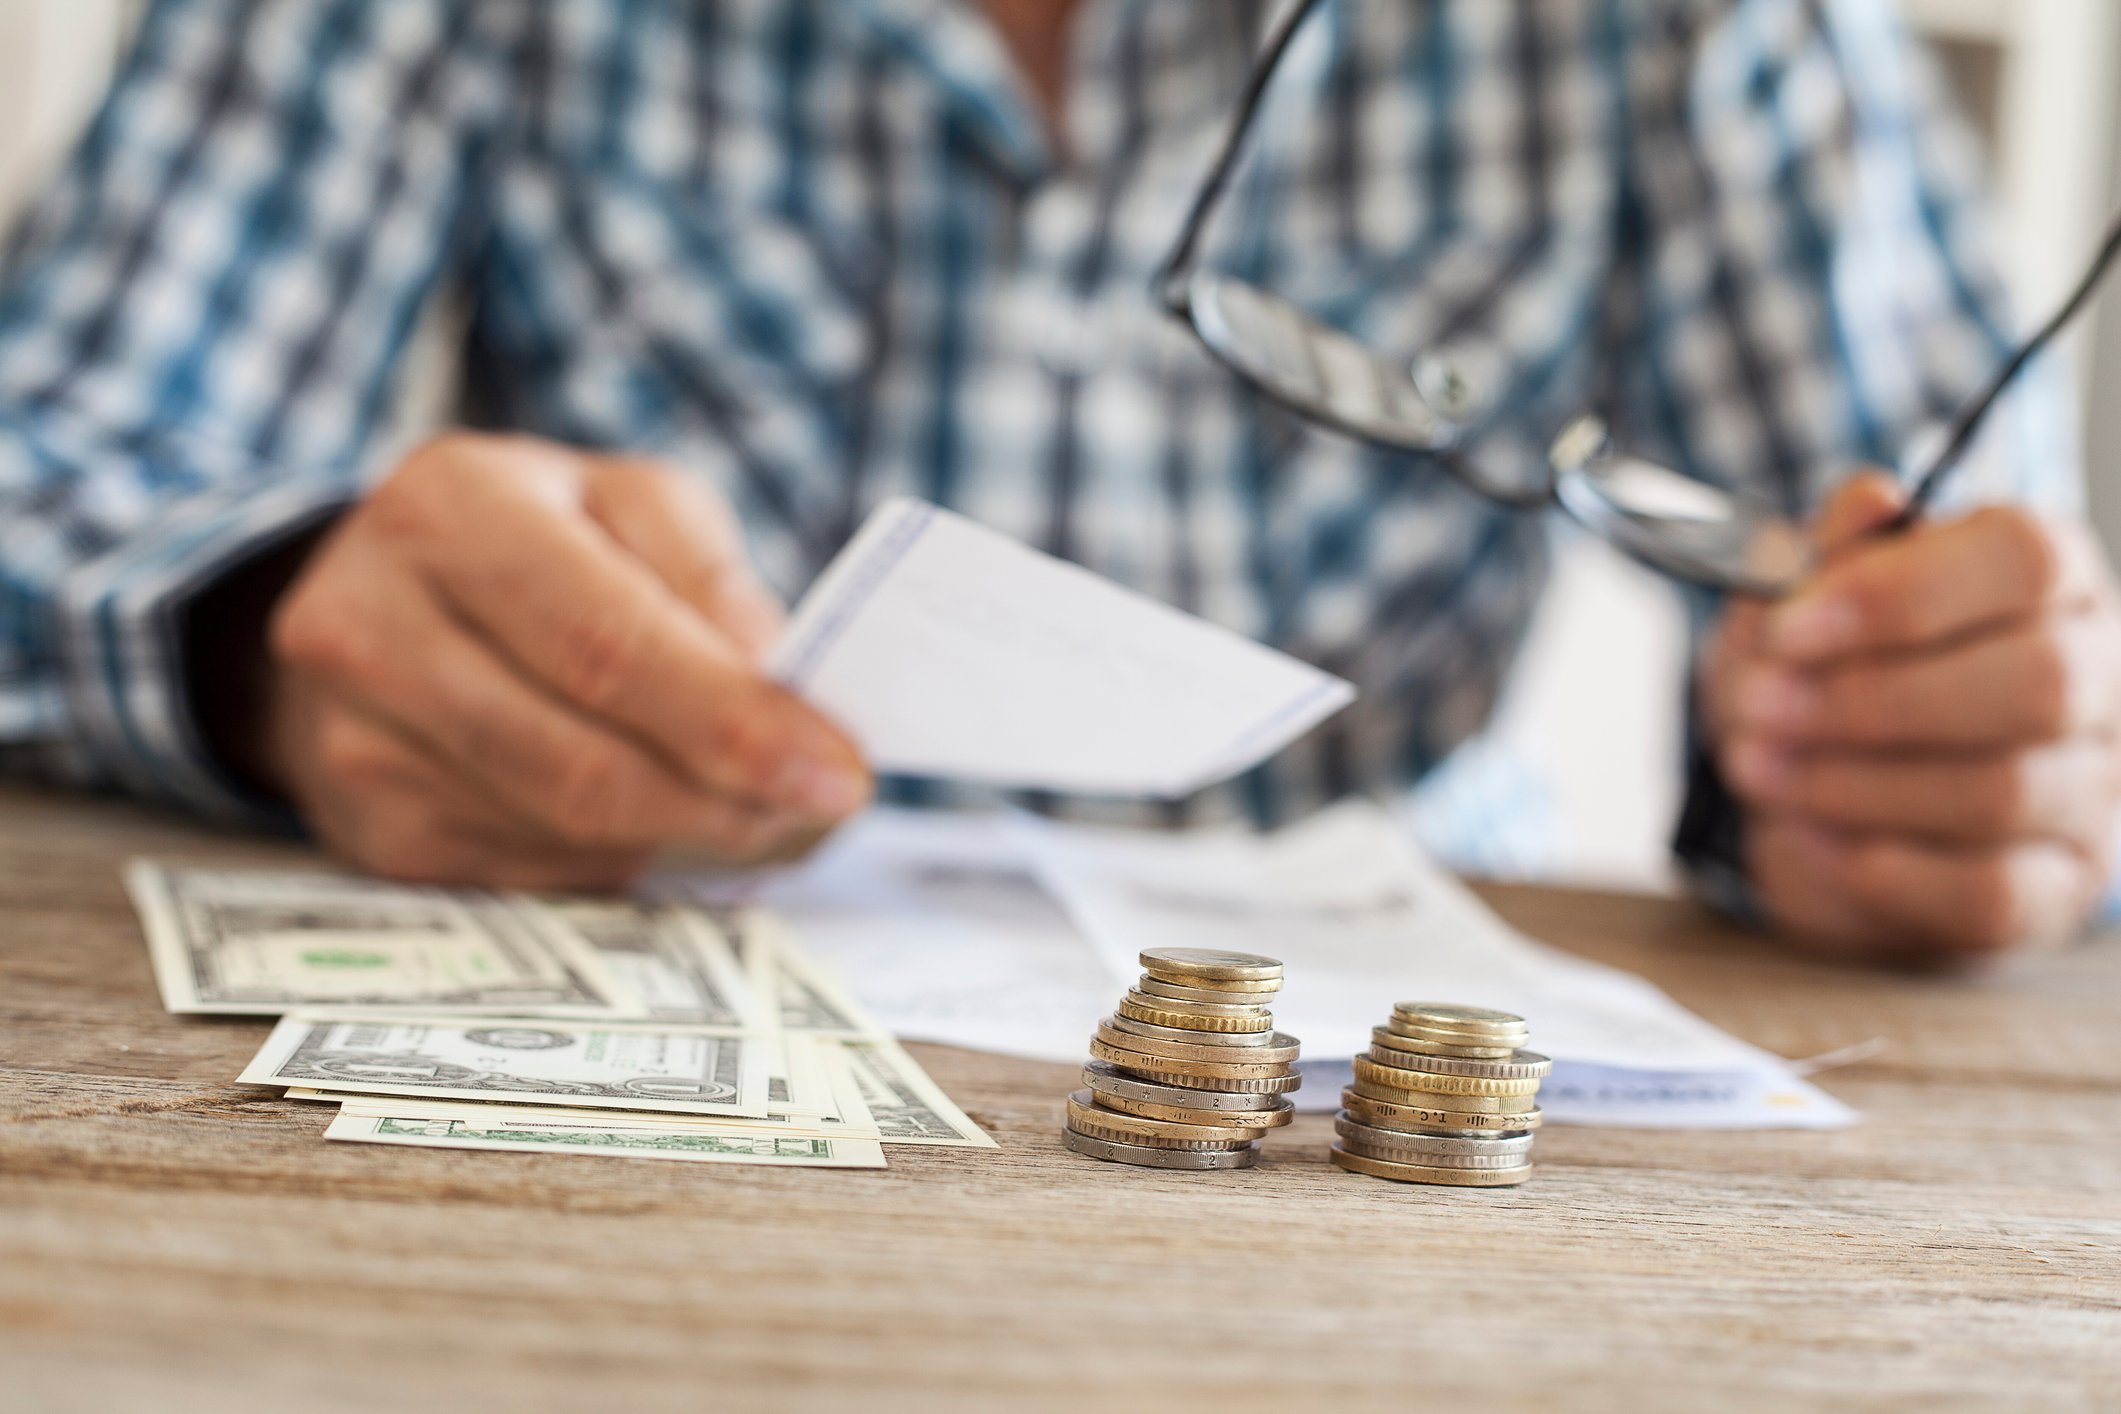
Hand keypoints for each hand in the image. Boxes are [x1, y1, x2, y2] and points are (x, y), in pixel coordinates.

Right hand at [259, 433, 869, 888]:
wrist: (376, 592)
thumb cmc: (540, 539)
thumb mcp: (632, 507)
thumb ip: (712, 585)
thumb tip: (786, 701)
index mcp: (454, 507)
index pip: (606, 642)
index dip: (731, 722)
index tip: (838, 769)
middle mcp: (372, 622)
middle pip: (580, 763)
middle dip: (727, 802)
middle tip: (824, 811)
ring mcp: (355, 738)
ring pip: (562, 832)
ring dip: (690, 838)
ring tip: (769, 815)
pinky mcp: (369, 827)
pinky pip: (532, 871)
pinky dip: (625, 859)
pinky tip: (672, 825)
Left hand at [1705, 473, 2120, 964]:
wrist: (1810, 793)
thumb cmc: (1817, 675)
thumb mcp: (1793, 601)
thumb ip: (1824, 550)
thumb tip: (1868, 503)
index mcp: (2048, 577)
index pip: (2023, 559)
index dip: (1899, 594)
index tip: (1785, 628)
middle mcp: (2101, 675)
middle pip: (2034, 682)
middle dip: (1869, 701)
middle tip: (1757, 708)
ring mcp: (2093, 789)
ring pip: (2001, 790)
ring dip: (1853, 784)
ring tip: (1756, 765)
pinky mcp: (2056, 887)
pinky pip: (1986, 891)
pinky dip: (1879, 867)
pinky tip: (1807, 835)